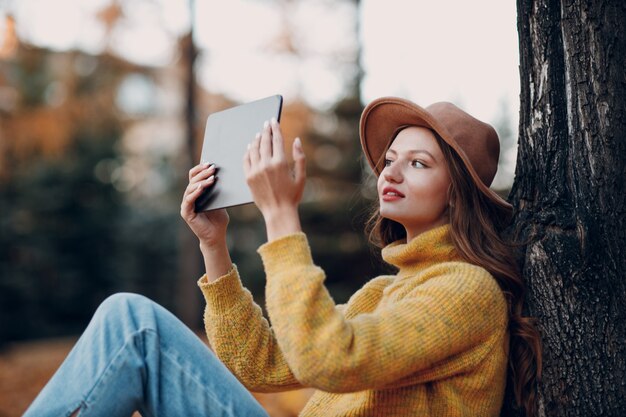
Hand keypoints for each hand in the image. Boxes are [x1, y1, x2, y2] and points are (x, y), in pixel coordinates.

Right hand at [180, 163, 229, 247]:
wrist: (216, 236)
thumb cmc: (218, 219)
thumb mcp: (220, 201)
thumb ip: (217, 190)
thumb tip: (222, 175)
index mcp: (196, 192)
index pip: (195, 176)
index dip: (201, 168)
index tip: (211, 162)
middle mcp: (189, 197)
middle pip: (192, 180)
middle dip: (203, 173)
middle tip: (212, 168)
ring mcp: (186, 204)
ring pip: (191, 188)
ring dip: (201, 181)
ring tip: (211, 178)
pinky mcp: (186, 212)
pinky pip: (189, 200)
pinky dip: (195, 193)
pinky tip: (202, 187)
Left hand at [244, 117, 305, 239]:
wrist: (278, 212)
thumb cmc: (292, 196)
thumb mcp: (301, 177)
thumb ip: (300, 157)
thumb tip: (296, 140)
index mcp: (281, 163)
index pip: (277, 139)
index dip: (275, 128)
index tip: (273, 121)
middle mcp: (266, 164)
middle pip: (265, 142)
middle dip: (266, 130)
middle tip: (266, 124)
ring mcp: (255, 171)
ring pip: (254, 149)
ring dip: (257, 139)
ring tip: (259, 134)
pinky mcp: (248, 177)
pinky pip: (246, 159)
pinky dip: (248, 151)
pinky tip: (250, 147)